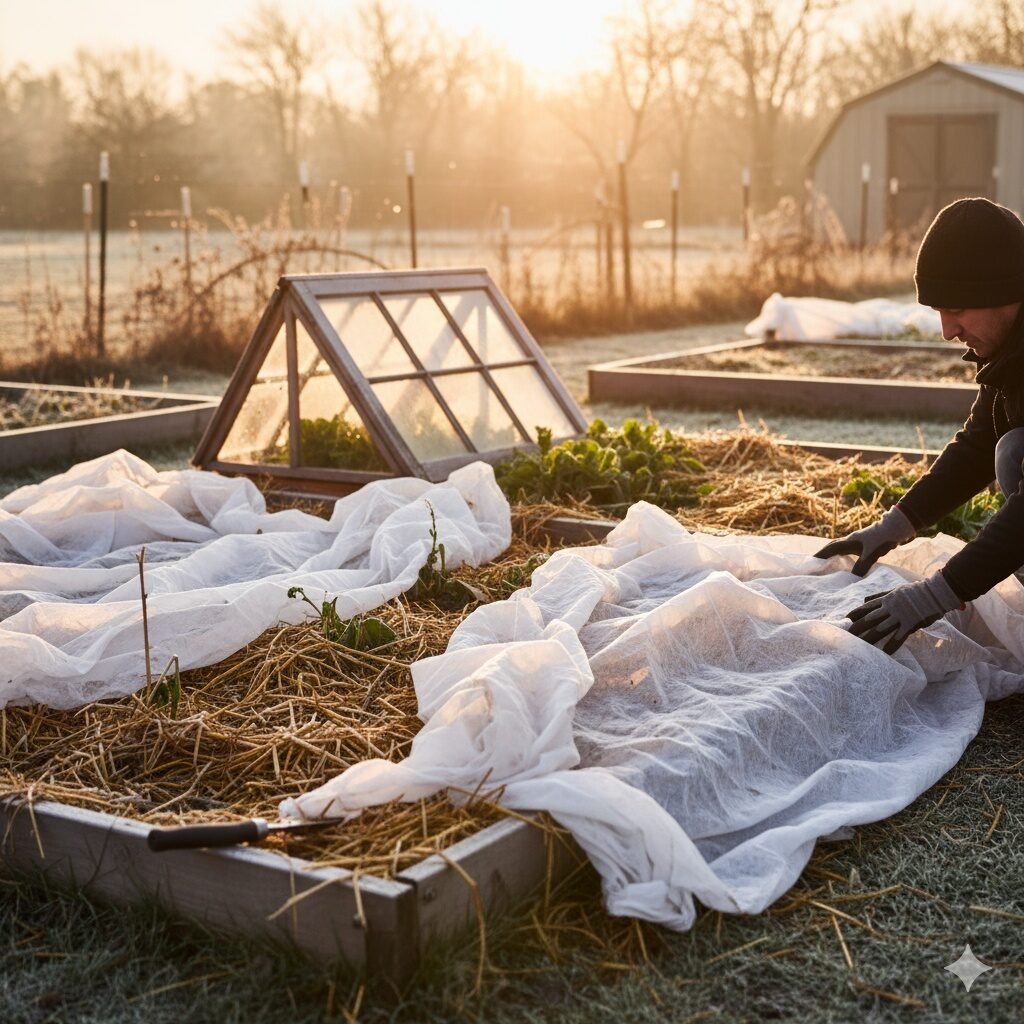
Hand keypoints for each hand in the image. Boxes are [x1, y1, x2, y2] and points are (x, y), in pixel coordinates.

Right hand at [815, 506, 915, 575]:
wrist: (896, 527)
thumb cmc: (882, 539)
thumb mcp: (870, 555)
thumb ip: (861, 567)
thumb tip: (852, 580)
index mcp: (848, 542)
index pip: (830, 549)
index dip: (820, 555)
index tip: (810, 562)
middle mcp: (850, 540)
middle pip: (832, 546)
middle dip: (823, 554)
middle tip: (816, 563)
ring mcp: (858, 541)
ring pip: (840, 547)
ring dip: (833, 554)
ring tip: (828, 563)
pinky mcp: (865, 542)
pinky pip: (849, 550)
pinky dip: (844, 555)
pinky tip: (848, 561)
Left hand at [846, 572, 963, 653]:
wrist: (935, 592)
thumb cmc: (915, 591)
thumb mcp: (894, 590)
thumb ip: (879, 596)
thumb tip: (864, 599)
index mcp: (886, 599)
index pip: (867, 607)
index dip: (857, 613)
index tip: (846, 618)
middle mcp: (890, 608)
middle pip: (871, 619)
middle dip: (859, 627)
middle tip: (848, 635)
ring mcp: (900, 616)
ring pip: (882, 628)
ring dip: (871, 637)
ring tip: (861, 645)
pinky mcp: (910, 623)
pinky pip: (900, 636)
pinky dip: (893, 644)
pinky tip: (885, 652)